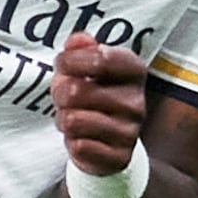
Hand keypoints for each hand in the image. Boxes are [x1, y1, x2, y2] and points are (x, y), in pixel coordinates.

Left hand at [53, 34, 148, 188]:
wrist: (106, 141)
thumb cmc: (91, 95)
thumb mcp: (84, 67)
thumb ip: (81, 50)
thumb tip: (78, 40)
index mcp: (134, 71)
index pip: (102, 58)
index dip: (71, 60)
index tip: (61, 63)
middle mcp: (138, 101)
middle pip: (76, 92)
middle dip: (59, 94)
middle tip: (64, 98)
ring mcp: (131, 131)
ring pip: (73, 120)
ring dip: (63, 119)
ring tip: (73, 118)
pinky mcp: (120, 157)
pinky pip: (79, 146)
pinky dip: (72, 142)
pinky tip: (82, 138)